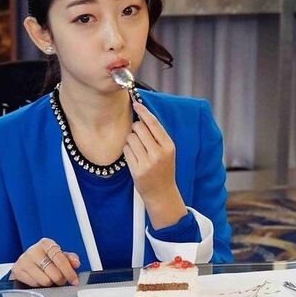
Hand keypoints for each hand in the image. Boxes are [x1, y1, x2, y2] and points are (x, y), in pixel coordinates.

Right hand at [9, 237, 79, 286]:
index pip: (61, 259)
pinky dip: (40, 285)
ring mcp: (24, 260)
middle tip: (60, 279)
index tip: (74, 281)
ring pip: (45, 281)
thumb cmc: (44, 258)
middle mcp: (34, 250)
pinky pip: (35, 285)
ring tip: (49, 278)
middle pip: (55, 273)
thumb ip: (69, 258)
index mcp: (46, 244)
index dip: (69, 272)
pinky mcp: (17, 270)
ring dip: (50, 283)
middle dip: (61, 280)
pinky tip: (39, 279)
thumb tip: (76, 263)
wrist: (24, 261)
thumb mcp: (57, 255)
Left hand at [124, 102, 186, 227]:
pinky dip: (128, 152)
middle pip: (139, 128)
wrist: (162, 193)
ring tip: (139, 151)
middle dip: (136, 129)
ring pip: (130, 138)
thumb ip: (157, 135)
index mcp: (169, 146)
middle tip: (139, 137)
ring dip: (131, 142)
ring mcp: (147, 162)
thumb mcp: (167, 152)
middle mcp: (159, 153)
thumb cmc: (163, 169)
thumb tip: (142, 115)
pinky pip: (126, 150)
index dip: (143, 111)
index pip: (153, 123)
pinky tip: (134, 159)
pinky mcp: (136, 170)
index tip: (135, 103)